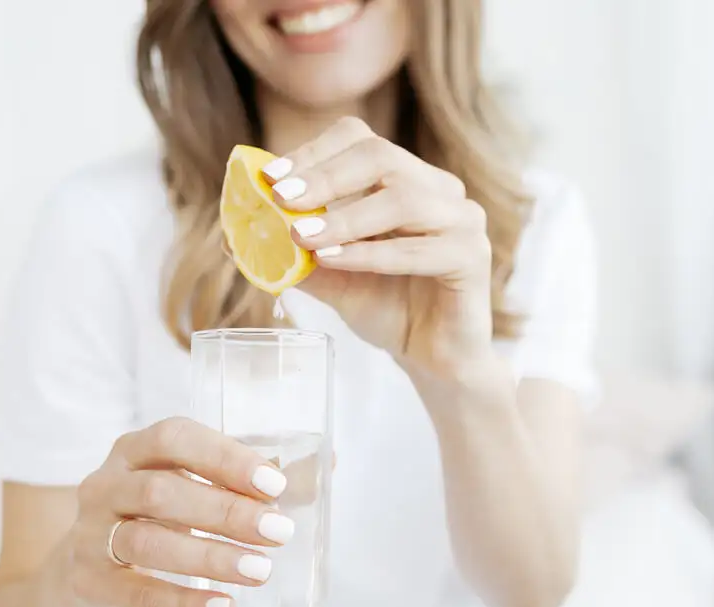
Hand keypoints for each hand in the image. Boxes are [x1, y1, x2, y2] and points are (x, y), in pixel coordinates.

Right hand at [51, 417, 294, 606]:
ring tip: (259, 571)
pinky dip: (182, 602)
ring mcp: (89, 534)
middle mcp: (104, 485)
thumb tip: (328, 461)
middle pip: (161, 492)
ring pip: (146, 541)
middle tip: (279, 533)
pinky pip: (135, 594)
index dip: (224, 457)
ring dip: (208, 557)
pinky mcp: (87, 582)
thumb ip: (250, 477)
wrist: (85, 570)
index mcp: (133, 449)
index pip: (173, 438)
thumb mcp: (192, 487)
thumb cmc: (158, 516)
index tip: (274, 485)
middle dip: (225, 511)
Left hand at [264, 117, 494, 379]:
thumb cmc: (388, 309)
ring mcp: (462, 219)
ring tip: (301, 237)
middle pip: (381, 156)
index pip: (359, 141)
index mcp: (406, 179)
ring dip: (344, 217)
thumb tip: (240, 234)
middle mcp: (439, 189)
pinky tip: (335, 261)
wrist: (432, 359)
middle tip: (282, 198)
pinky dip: (370, 253)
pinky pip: (419, 248)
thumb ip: (297, 252)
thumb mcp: (332, 276)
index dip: (313, 153)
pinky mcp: (473, 256)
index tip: (271, 177)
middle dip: (324, 176)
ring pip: (402, 198)